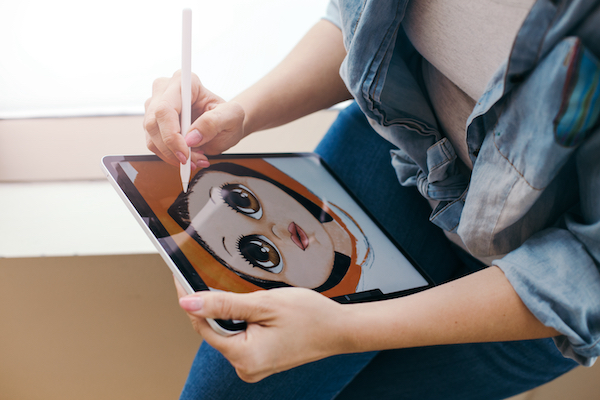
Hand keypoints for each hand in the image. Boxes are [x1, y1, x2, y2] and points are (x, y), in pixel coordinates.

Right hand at [143, 71, 245, 167]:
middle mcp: (165, 90)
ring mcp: (155, 106)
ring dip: (172, 155)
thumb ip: (214, 123)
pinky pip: (153, 144)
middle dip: (173, 149)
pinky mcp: (154, 123)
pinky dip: (170, 156)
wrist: (225, 124)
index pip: (165, 109)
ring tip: (196, 159)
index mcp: (185, 82)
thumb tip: (191, 137)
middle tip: (194, 161)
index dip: (171, 134)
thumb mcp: (232, 117)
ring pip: (151, 137)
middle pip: (154, 124)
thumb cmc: (228, 116)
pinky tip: (189, 157)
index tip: (185, 153)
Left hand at [175, 281, 348, 382]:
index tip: (181, 277)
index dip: (192, 299)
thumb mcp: (263, 303)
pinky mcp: (259, 360)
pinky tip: (255, 309)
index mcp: (244, 357)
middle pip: (214, 329)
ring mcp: (253, 365)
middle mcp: (246, 367)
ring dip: (231, 312)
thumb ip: (223, 304)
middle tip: (220, 278)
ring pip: (228, 332)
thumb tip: (188, 303)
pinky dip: (243, 320)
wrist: (339, 328)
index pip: (203, 325)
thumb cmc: (310, 316)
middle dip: (215, 305)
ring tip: (252, 297)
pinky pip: (241, 337)